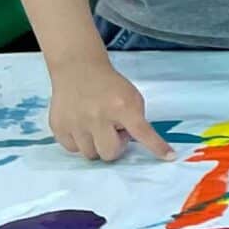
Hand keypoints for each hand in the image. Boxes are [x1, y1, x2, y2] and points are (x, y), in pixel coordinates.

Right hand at [50, 57, 171, 162]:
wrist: (79, 71)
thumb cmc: (110, 87)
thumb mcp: (132, 98)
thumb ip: (135, 121)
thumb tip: (131, 145)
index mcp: (122, 107)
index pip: (142, 133)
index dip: (156, 147)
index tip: (169, 157)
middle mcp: (98, 117)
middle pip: (110, 154)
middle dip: (115, 147)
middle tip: (114, 131)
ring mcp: (75, 123)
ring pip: (90, 155)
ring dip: (97, 145)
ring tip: (97, 127)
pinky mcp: (58, 127)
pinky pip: (72, 149)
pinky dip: (80, 142)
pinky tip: (82, 126)